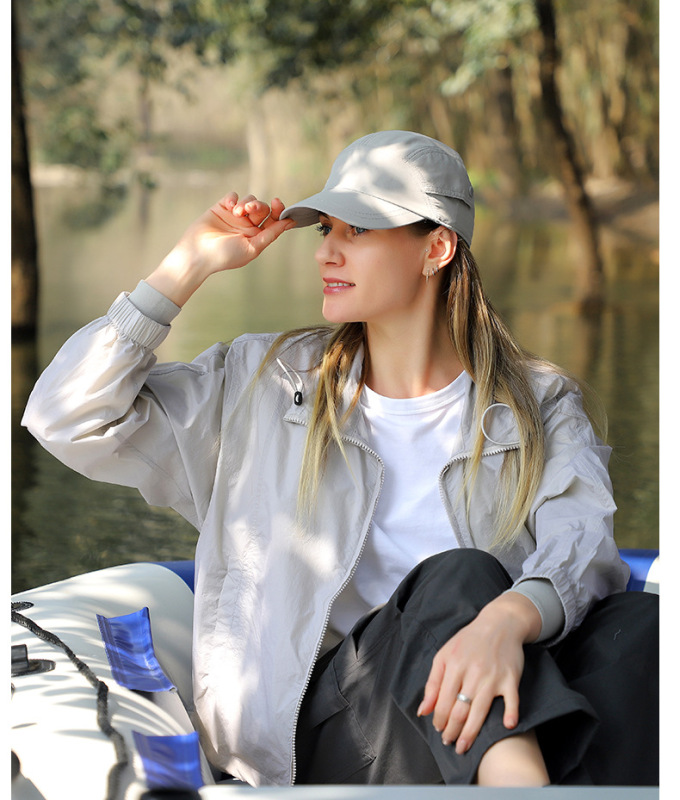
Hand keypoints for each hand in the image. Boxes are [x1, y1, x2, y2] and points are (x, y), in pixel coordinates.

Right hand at [146, 193, 295, 305]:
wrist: (198, 253)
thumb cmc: (225, 256)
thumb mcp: (252, 248)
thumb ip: (271, 234)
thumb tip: (289, 222)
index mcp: (257, 236)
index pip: (273, 220)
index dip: (279, 210)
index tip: (278, 203)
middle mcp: (248, 226)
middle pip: (262, 207)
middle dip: (258, 206)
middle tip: (248, 210)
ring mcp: (234, 216)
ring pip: (249, 199)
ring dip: (245, 203)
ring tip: (235, 212)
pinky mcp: (221, 208)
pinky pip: (233, 196)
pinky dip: (232, 198)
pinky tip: (228, 206)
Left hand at [417, 592, 540, 754]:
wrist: (499, 624)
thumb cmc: (469, 641)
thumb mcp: (444, 655)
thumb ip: (432, 683)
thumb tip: (423, 711)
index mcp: (454, 665)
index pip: (443, 701)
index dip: (439, 719)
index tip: (439, 730)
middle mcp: (472, 672)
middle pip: (460, 710)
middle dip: (452, 731)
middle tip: (450, 743)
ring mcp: (493, 676)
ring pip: (480, 710)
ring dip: (471, 732)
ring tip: (463, 746)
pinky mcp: (511, 678)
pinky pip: (512, 699)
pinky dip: (510, 713)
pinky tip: (506, 726)